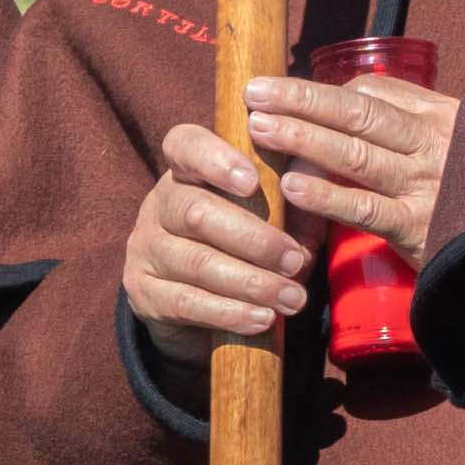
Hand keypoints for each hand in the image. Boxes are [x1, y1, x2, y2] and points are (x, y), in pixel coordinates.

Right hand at [112, 123, 305, 348]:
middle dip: (254, 239)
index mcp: (188, 171)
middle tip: (295, 261)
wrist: (203, 303)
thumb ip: (295, 194)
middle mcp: (159, 205)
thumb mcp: (275, 214)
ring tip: (292, 299)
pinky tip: (261, 319)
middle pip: (196, 212)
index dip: (215, 159)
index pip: (184, 145)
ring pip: (196, 262)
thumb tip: (320, 170)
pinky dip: (229, 313)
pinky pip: (186, 302)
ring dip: (251, 283)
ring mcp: (145, 249)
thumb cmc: (247, 244)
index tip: (252, 181)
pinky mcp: (144, 293)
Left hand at [244, 70, 452, 278]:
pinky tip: (292, 187)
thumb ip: (405, 121)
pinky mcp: (417, 227)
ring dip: (303, 139)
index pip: (373, 93)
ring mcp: (425, 185)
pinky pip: (363, 208)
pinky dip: (326, 196)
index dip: (321, 93)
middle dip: (302, 101)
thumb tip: (345, 98)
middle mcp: (432, 144)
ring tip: (260, 128)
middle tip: (256, 92)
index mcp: (439, 116)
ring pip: (355, 155)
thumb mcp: (451, 142)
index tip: (280, 92)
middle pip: (358, 114)